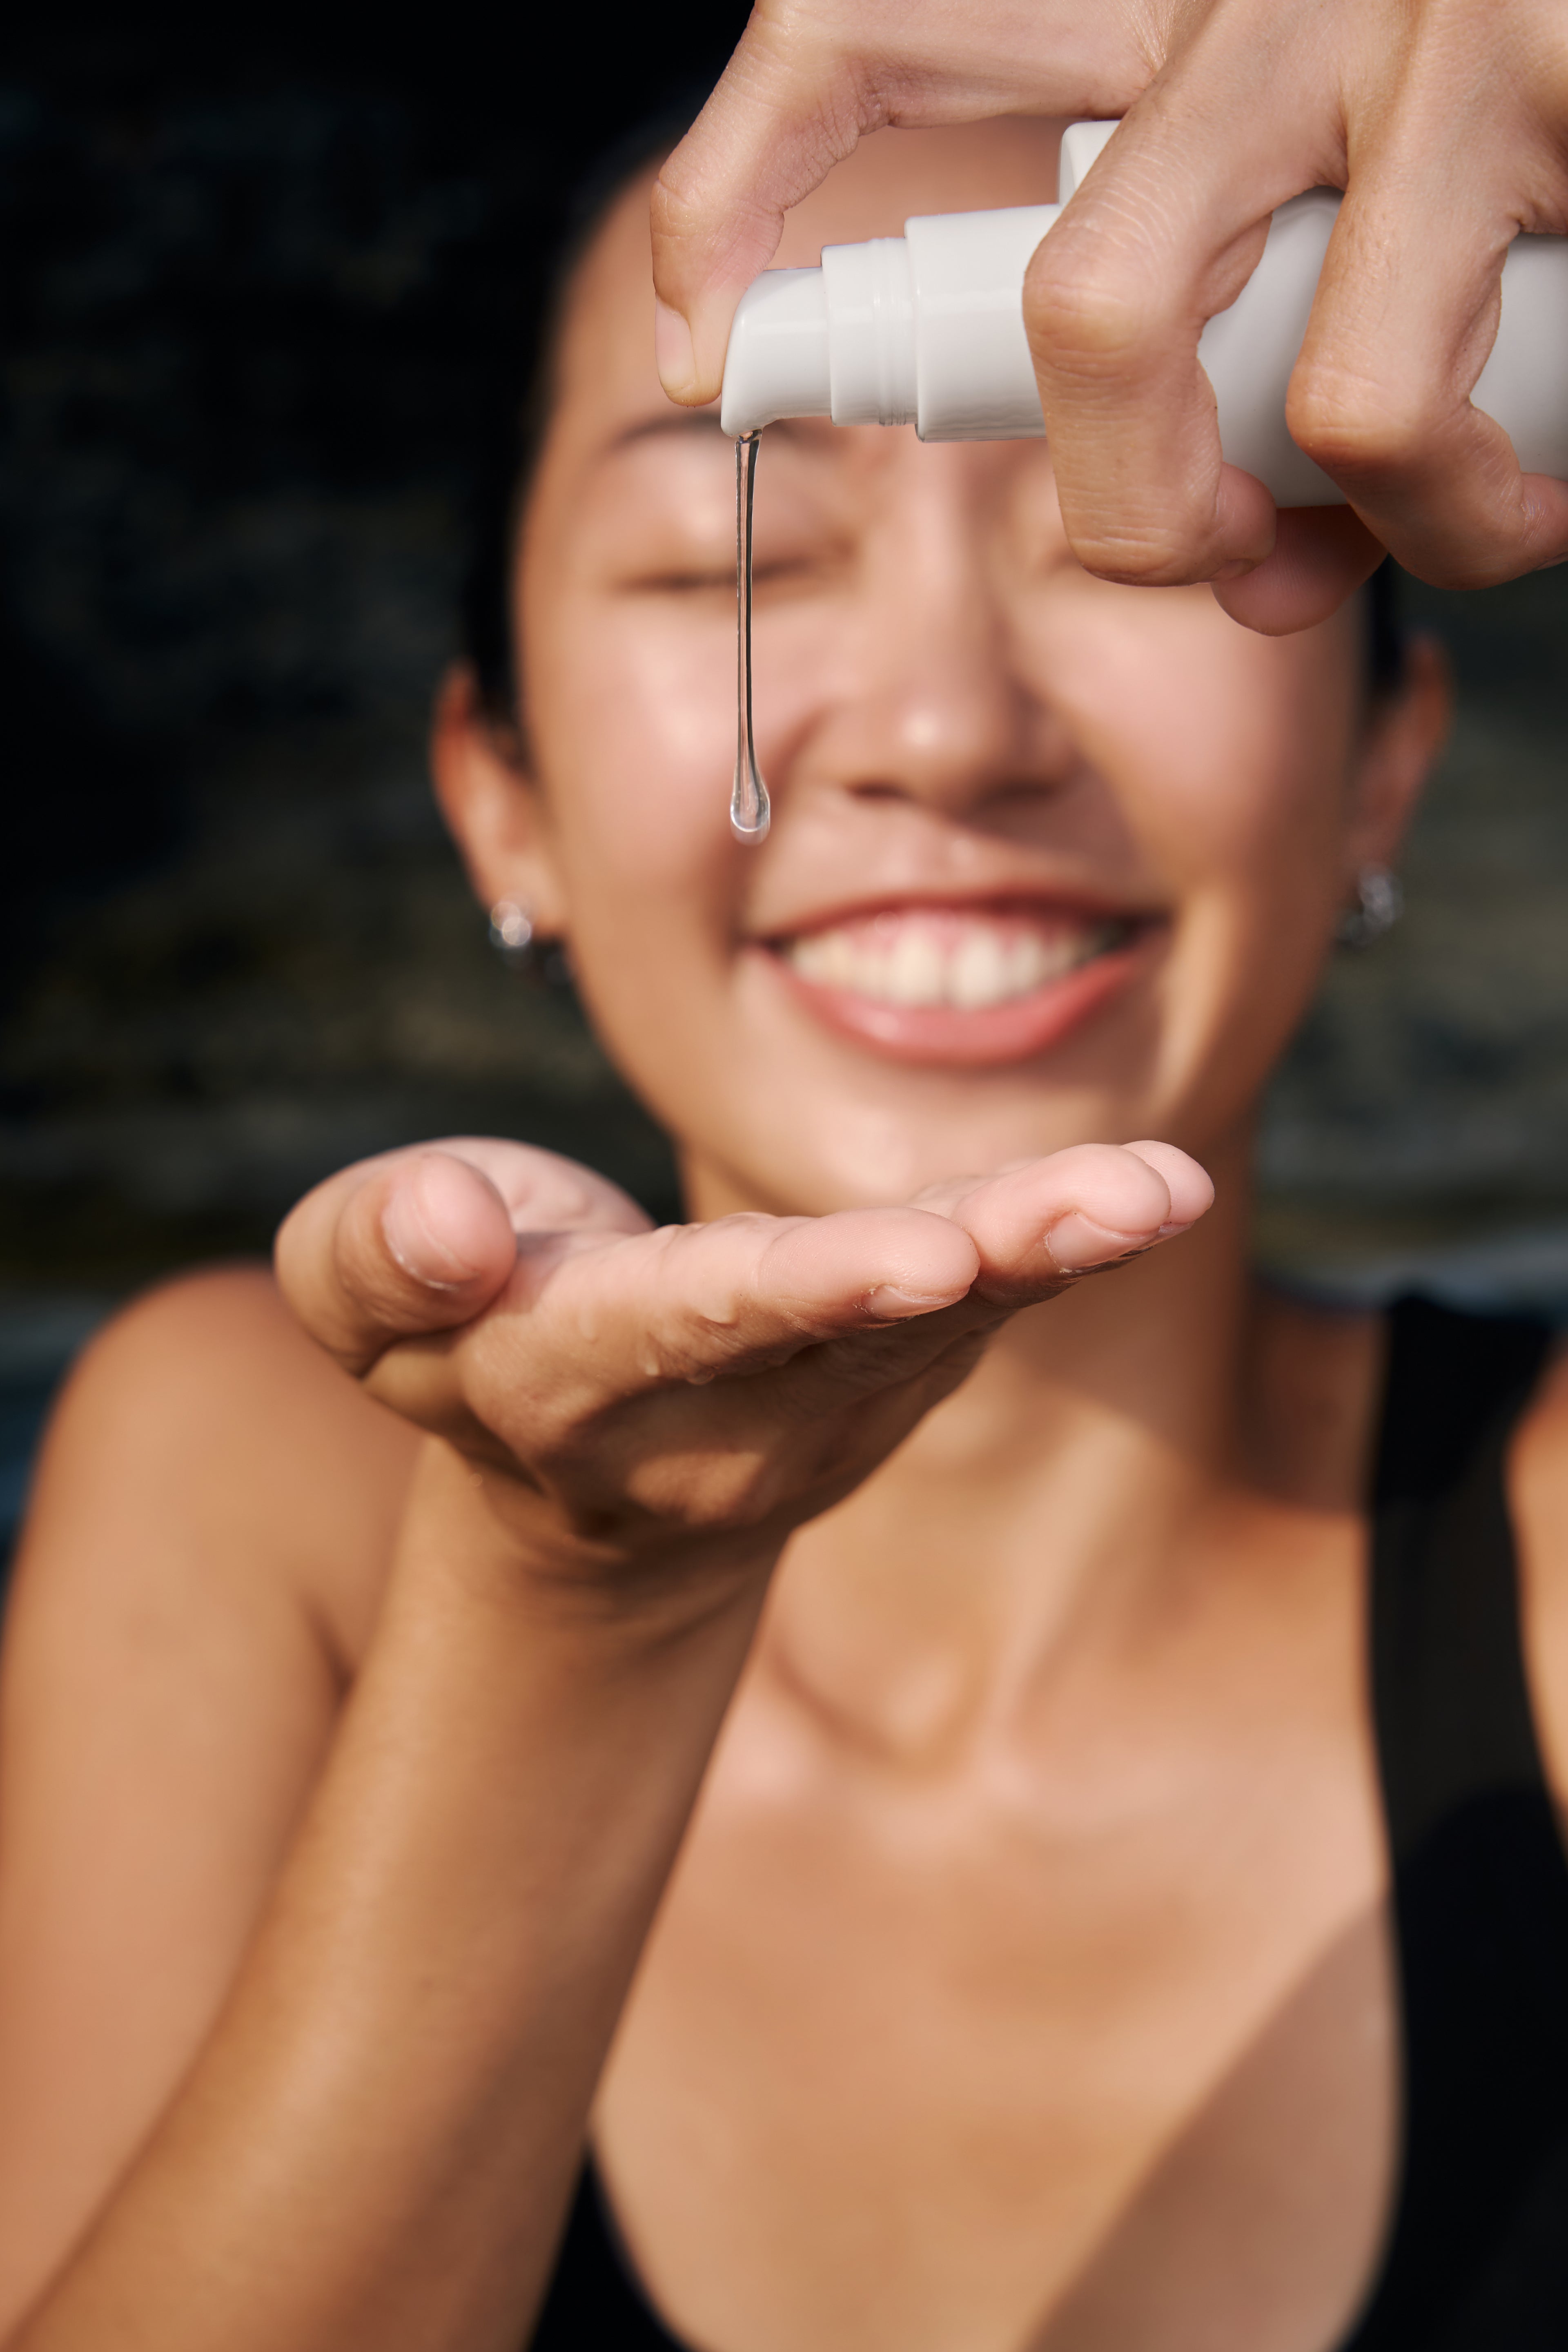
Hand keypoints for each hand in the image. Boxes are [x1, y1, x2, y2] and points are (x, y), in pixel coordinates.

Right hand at [276, 1136, 1210, 1605]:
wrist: (573, 1467)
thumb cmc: (454, 1330)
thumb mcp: (357, 1293)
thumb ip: (375, 1253)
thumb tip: (450, 1222)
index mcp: (564, 1380)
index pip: (670, 1328)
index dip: (784, 1289)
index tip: (910, 1255)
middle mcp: (706, 1420)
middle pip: (828, 1331)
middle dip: (939, 1272)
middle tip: (1068, 1221)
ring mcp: (815, 1414)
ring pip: (931, 1322)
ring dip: (1044, 1253)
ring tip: (1156, 1191)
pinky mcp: (887, 1381)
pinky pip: (977, 1308)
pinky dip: (1059, 1248)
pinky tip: (1151, 1190)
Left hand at [650, 0, 1567, 631]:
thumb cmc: (1541, 169)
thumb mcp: (1369, 225)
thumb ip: (1275, 381)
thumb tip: (1260, 572)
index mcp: (1184, 4)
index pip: (871, 30)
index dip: (743, 182)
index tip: (698, 338)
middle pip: (1045, 294)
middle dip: (1115, 503)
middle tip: (1207, 567)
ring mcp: (1385, 26)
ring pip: (1180, 351)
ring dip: (1301, 526)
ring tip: (1460, 529)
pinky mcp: (1527, 80)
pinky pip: (1377, 406)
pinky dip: (1455, 518)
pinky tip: (1535, 503)